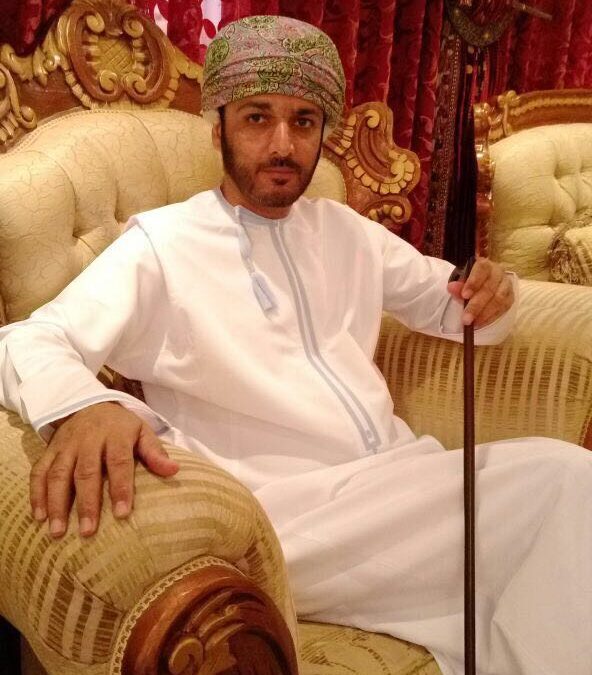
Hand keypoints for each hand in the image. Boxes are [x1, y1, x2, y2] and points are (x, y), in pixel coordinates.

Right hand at [30, 402, 178, 537]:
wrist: (90, 404)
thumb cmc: (121, 426)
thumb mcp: (142, 431)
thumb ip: (155, 452)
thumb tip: (173, 471)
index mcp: (115, 435)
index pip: (119, 462)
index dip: (121, 488)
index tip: (122, 513)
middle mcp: (88, 440)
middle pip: (86, 472)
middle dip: (86, 503)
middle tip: (88, 531)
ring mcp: (66, 445)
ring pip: (59, 474)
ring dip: (56, 503)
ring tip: (58, 531)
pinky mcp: (49, 450)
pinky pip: (39, 472)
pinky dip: (36, 494)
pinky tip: (39, 517)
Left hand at [447, 257, 513, 327]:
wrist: (482, 284)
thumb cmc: (470, 282)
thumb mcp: (461, 282)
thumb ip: (457, 285)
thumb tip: (451, 287)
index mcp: (485, 264)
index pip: (482, 269)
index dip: (473, 282)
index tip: (464, 295)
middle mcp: (499, 272)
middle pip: (489, 288)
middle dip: (476, 305)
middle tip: (466, 318)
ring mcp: (506, 285)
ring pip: (499, 300)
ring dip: (485, 313)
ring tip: (473, 323)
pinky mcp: (510, 298)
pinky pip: (503, 309)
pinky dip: (491, 317)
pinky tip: (481, 323)